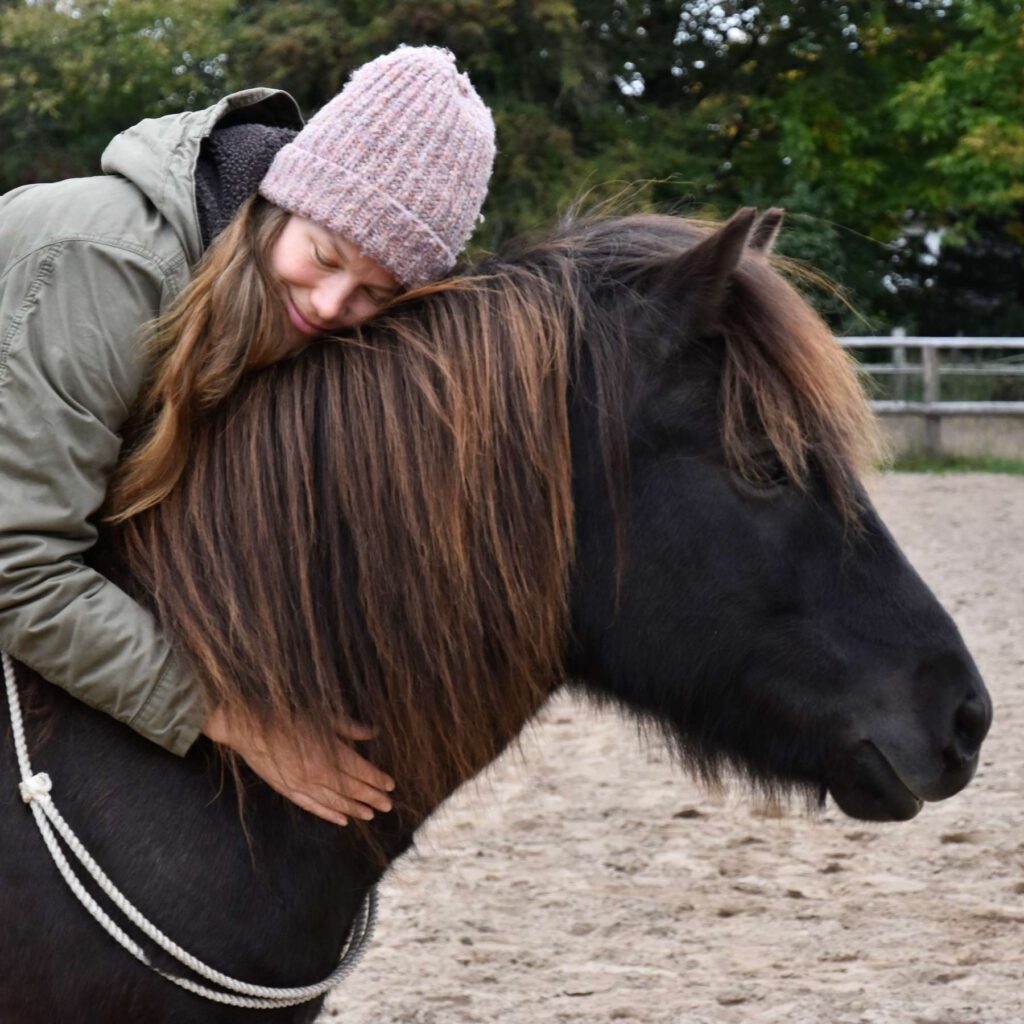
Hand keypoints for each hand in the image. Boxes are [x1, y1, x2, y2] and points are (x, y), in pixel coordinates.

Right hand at [202, 705, 394, 826]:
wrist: (251, 728)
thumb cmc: (288, 716)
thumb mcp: (323, 717)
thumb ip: (350, 728)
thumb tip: (373, 732)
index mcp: (330, 754)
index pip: (361, 772)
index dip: (377, 780)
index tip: (391, 785)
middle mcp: (319, 774)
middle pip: (351, 790)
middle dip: (372, 798)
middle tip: (388, 806)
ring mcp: (303, 786)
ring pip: (335, 802)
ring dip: (355, 809)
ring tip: (370, 816)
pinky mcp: (289, 791)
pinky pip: (313, 807)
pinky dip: (329, 814)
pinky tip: (342, 820)